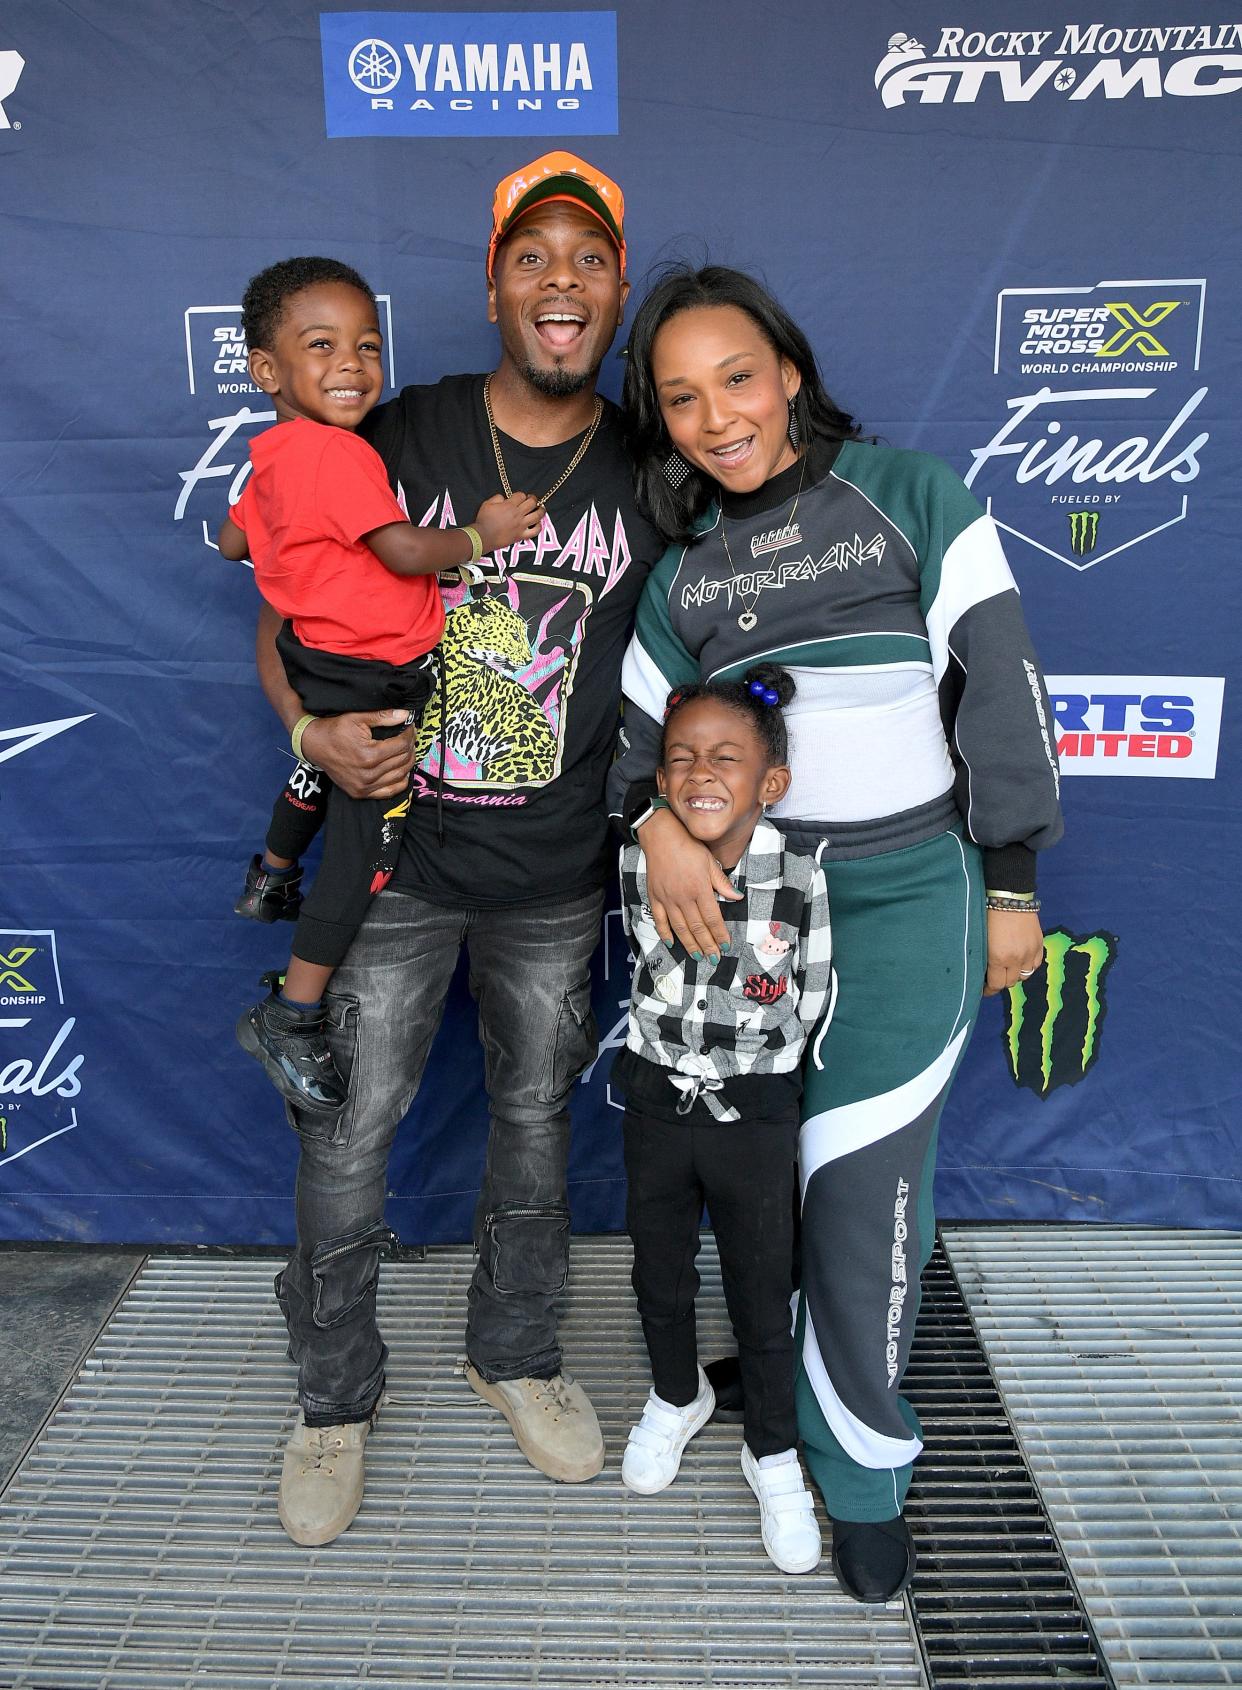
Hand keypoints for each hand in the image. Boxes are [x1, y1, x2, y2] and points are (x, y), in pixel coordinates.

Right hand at [300, 711, 417, 799]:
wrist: (313, 745)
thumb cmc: (334, 729)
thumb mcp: (357, 717)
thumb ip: (383, 716)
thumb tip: (406, 715)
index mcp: (369, 755)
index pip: (401, 745)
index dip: (409, 734)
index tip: (409, 726)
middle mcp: (368, 774)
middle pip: (403, 760)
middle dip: (410, 746)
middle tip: (409, 737)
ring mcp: (365, 787)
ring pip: (400, 776)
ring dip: (407, 762)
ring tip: (406, 750)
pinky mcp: (361, 793)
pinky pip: (390, 791)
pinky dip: (400, 780)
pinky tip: (400, 769)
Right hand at [473, 491, 542, 553]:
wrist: (482, 537)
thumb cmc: (483, 520)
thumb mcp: (487, 504)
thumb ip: (497, 497)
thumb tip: (504, 498)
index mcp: (509, 505)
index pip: (521, 495)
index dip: (521, 495)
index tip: (520, 497)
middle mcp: (517, 514)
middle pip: (532, 503)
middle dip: (533, 498)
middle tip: (532, 499)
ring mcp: (521, 525)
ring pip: (537, 516)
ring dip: (541, 510)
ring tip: (541, 508)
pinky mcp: (521, 535)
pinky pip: (535, 531)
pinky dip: (538, 526)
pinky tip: (537, 523)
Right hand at [640, 807, 742, 959]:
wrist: (661, 837)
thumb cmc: (688, 847)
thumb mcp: (710, 862)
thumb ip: (722, 883)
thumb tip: (737, 897)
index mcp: (700, 888)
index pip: (713, 918)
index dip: (720, 934)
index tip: (726, 946)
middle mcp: (684, 897)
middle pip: (697, 927)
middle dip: (707, 945)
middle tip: (714, 958)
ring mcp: (667, 899)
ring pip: (680, 928)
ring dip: (690, 944)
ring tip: (698, 957)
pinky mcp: (654, 897)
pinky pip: (659, 920)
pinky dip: (665, 933)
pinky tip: (672, 944)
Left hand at [983, 908, 1045, 996]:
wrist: (1009, 897)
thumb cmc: (989, 915)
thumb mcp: (982, 940)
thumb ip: (985, 958)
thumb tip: (984, 972)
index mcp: (998, 957)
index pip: (996, 984)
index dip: (989, 990)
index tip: (984, 990)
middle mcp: (1016, 959)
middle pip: (1011, 982)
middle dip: (1001, 982)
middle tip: (994, 978)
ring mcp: (1030, 952)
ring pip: (1024, 975)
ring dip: (1015, 975)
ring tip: (1007, 969)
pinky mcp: (1039, 945)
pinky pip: (1035, 965)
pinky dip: (1027, 966)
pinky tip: (1020, 961)